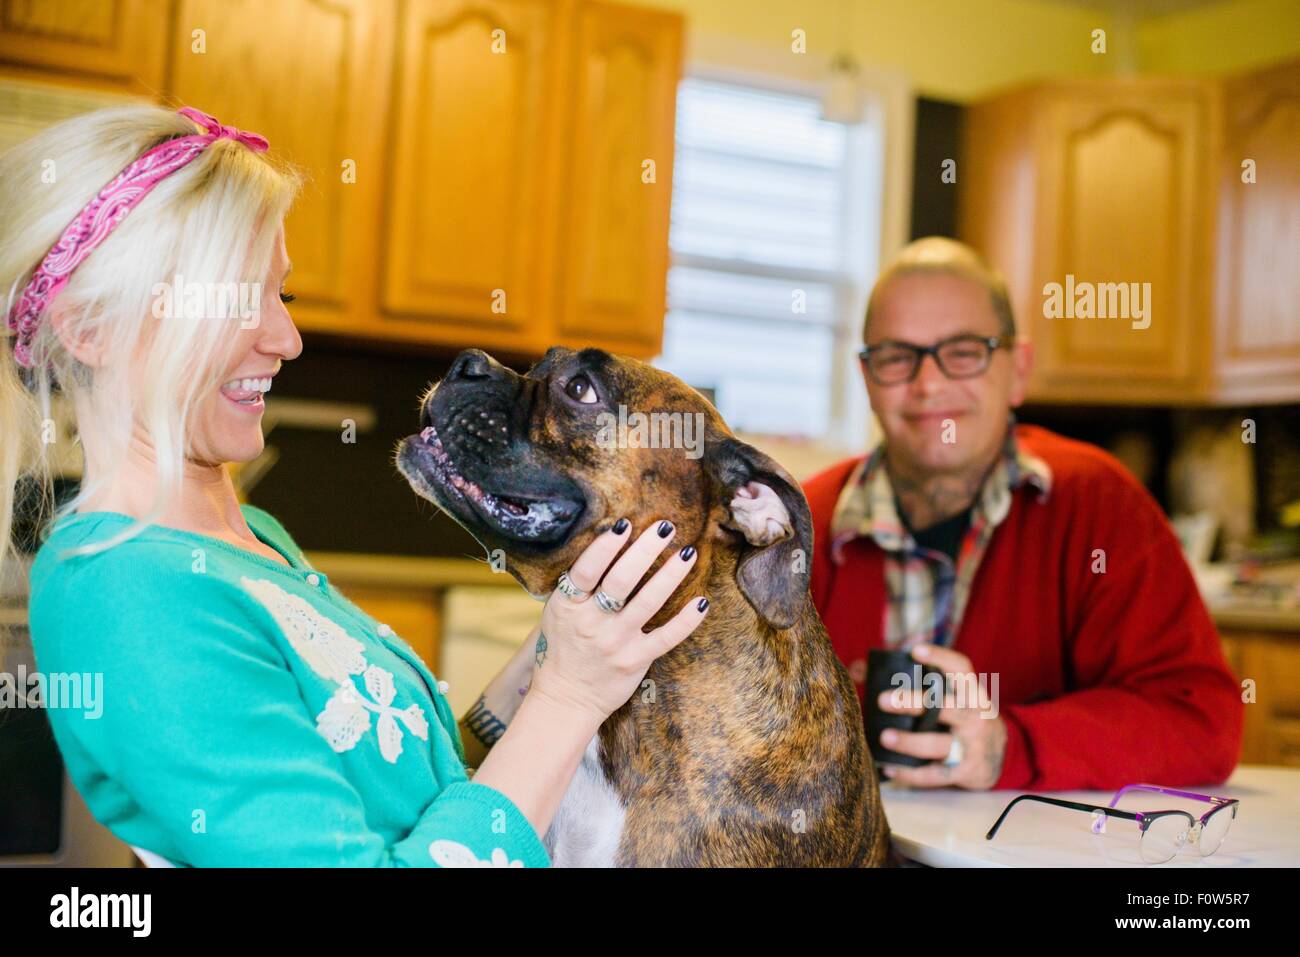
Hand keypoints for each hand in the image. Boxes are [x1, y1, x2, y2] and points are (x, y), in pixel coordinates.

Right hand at [528, 518, 707, 724]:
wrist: (565, 699)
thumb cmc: (562, 649)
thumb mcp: (558, 614)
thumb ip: (577, 587)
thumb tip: (605, 544)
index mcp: (568, 606)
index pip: (586, 570)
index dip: (605, 546)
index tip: (625, 525)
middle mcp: (592, 622)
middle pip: (621, 580)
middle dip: (645, 550)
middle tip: (666, 527)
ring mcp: (616, 642)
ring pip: (648, 602)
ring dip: (671, 575)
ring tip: (687, 552)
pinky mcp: (636, 660)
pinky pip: (667, 637)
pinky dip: (687, 620)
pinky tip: (702, 601)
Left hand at [876, 643, 1006, 789]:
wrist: (997, 754)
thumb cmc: (958, 716)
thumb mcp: (949, 696)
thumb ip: (908, 680)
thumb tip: (857, 669)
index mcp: (971, 692)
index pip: (961, 669)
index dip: (940, 658)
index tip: (914, 651)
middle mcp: (975, 716)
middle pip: (948, 707)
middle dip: (915, 703)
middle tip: (883, 700)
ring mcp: (971, 745)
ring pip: (940, 744)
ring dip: (910, 742)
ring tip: (884, 737)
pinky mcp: (964, 771)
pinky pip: (936, 774)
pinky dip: (911, 774)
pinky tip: (889, 769)